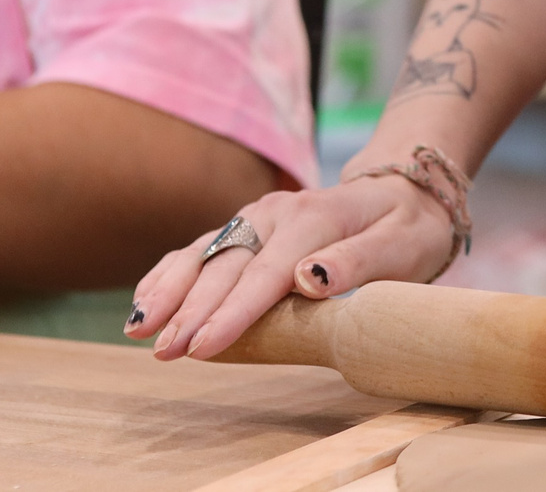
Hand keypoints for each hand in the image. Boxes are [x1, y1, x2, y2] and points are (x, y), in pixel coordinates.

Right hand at [125, 173, 457, 360]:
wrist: (407, 193)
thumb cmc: (407, 228)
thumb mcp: (402, 245)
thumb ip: (357, 262)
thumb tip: (308, 278)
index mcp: (314, 218)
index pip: (266, 272)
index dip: (233, 313)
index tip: (203, 347)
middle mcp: (276, 213)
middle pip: (226, 267)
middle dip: (191, 311)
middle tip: (163, 352)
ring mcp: (256, 218)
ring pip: (202, 255)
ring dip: (169, 292)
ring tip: (138, 329)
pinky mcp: (246, 228)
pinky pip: (200, 250)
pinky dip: (170, 274)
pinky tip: (144, 302)